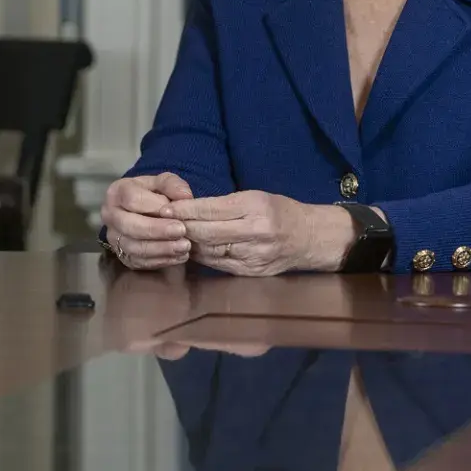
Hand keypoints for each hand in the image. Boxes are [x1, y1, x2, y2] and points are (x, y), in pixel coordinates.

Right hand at [99, 172, 194, 269]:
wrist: (144, 213)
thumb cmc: (152, 195)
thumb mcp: (162, 183)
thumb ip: (173, 185)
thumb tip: (185, 196)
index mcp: (117, 192)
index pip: (132, 199)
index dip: (154, 206)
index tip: (176, 212)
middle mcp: (110, 216)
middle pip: (129, 225)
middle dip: (157, 230)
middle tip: (181, 231)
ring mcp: (114, 238)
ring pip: (134, 247)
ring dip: (161, 249)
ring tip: (184, 247)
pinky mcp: (122, 256)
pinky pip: (140, 262)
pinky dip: (161, 261)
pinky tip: (179, 256)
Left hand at [166, 191, 355, 275]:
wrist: (310, 238)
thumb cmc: (281, 211)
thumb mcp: (255, 197)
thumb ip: (223, 204)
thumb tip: (186, 207)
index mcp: (256, 208)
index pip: (211, 209)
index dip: (185, 209)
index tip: (165, 207)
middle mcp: (255, 233)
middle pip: (206, 232)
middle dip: (181, 228)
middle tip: (159, 223)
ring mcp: (253, 256)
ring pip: (209, 251)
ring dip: (187, 244)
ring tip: (169, 237)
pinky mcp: (251, 273)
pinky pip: (218, 265)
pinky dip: (201, 257)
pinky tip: (190, 250)